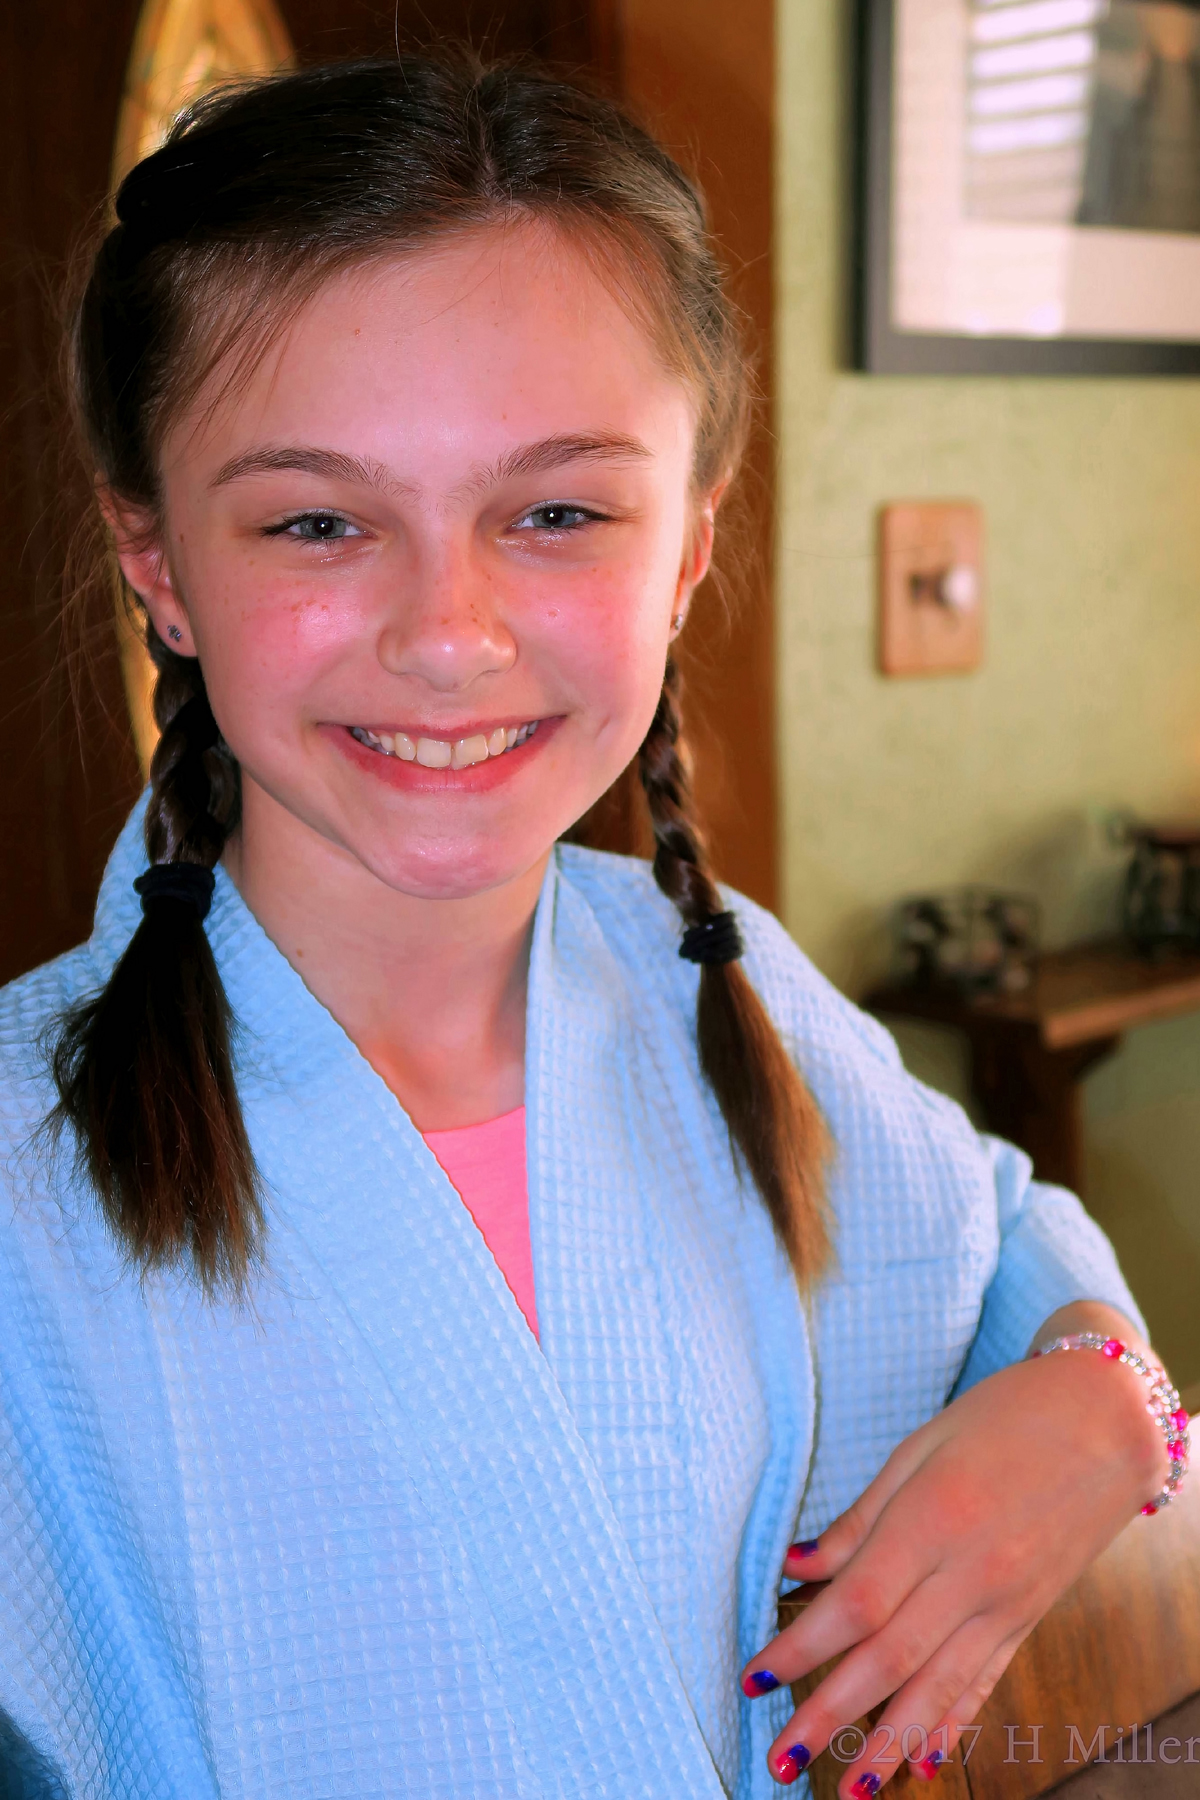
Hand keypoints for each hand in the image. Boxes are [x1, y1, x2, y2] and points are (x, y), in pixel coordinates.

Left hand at [741, 1303, 1169, 1795]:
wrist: (1105, 1422)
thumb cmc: (1002, 1418)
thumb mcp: (919, 1449)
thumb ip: (859, 1518)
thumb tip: (795, 1565)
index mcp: (933, 1520)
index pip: (855, 1603)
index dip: (801, 1646)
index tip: (755, 1675)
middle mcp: (971, 1574)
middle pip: (890, 1659)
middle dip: (830, 1715)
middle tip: (781, 1757)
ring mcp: (1005, 1604)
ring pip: (939, 1688)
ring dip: (889, 1746)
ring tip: (850, 1792)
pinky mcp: (1027, 1618)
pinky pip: (984, 1681)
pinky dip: (952, 1724)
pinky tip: (925, 1761)